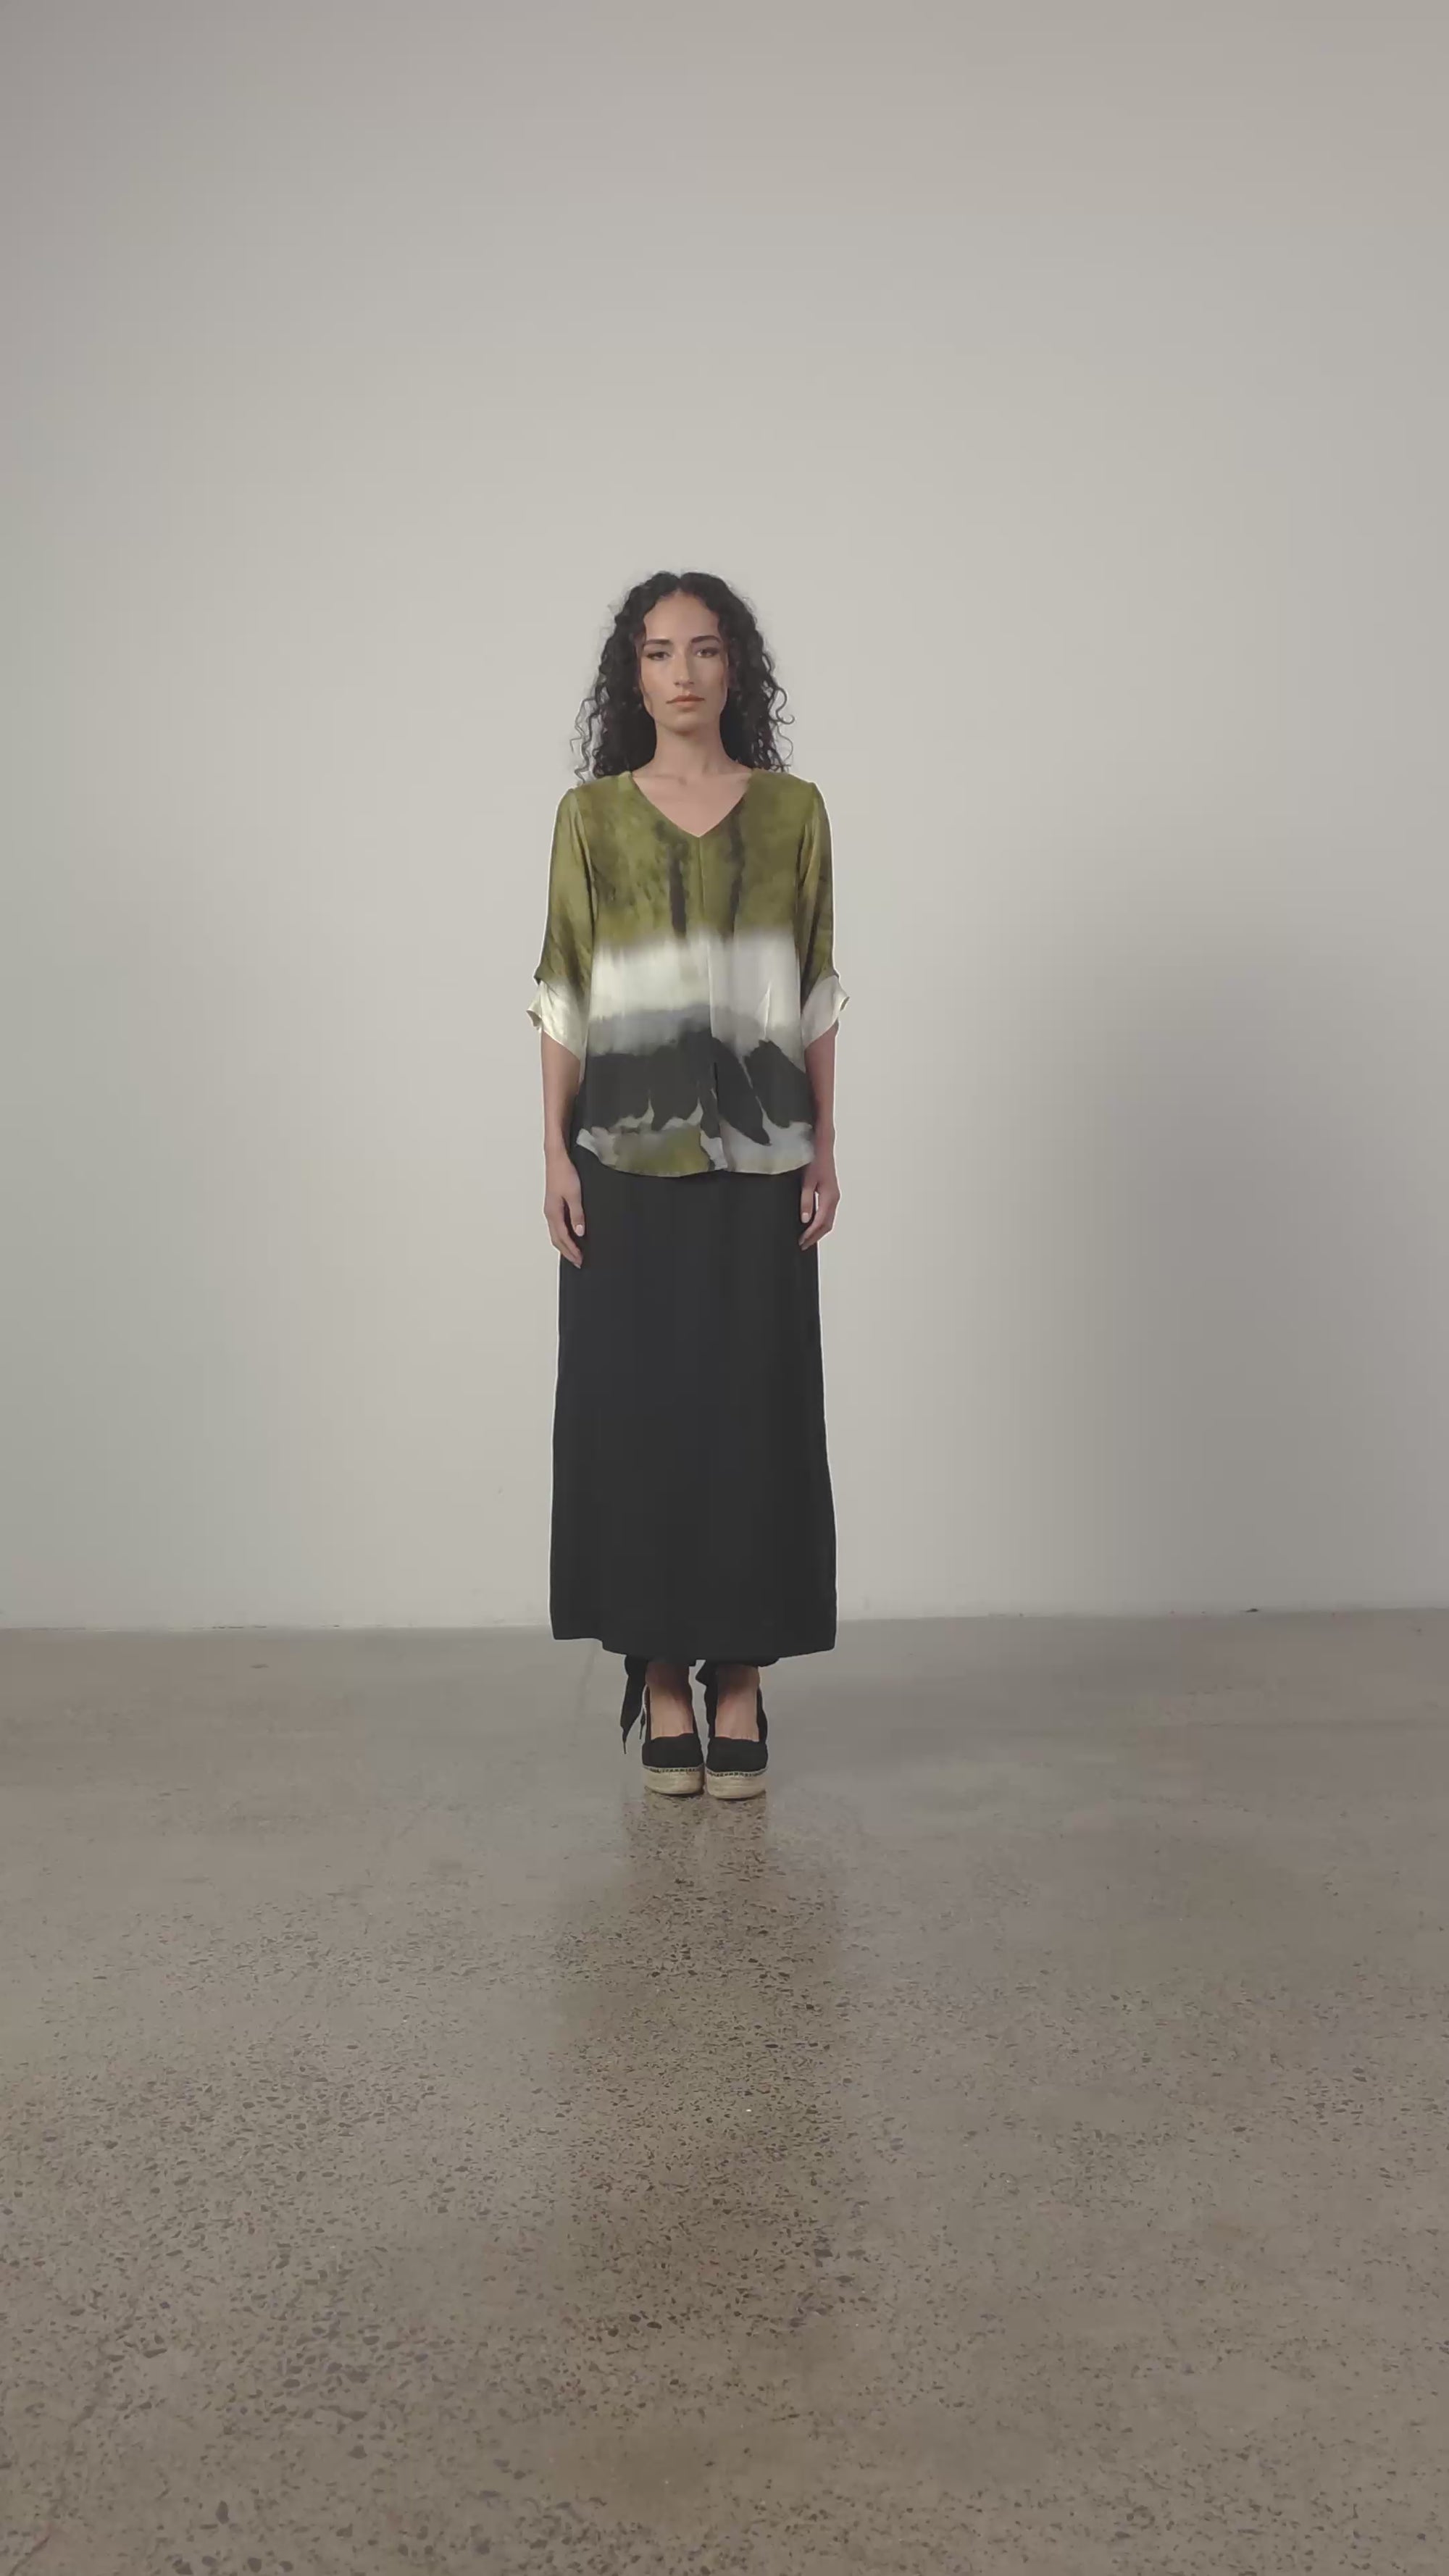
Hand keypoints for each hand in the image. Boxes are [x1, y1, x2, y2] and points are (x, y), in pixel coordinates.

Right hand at [545, 1149, 585, 1266]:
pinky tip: (570, 1235)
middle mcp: (549, 1213)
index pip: (563, 1238)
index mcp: (554, 1213)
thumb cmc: (565, 1174)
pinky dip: (562, 1235)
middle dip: (567, 1252)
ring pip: (555, 1233)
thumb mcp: (574, 1195)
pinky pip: (556, 1226)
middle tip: (578, 1262)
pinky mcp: (553, 1205)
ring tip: (574, 1253)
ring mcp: (550, 1209)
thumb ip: (577, 1214)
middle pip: (556, 1239)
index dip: (572, 1250)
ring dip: (564, 1245)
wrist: (556, 1159)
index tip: (580, 1260)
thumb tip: (579, 1232)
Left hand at [798, 1147, 839, 1248]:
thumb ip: (806, 1201)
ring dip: (818, 1231)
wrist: (823, 1147)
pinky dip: (820, 1222)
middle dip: (815, 1236)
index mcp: (829, 1198)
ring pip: (828, 1220)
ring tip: (806, 1238)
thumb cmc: (815, 1161)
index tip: (801, 1242)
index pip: (820, 1222)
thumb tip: (805, 1219)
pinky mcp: (831, 1194)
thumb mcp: (807, 1181)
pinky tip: (811, 1224)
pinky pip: (828, 1213)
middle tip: (803, 1245)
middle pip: (827, 1225)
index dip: (811, 1234)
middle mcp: (834, 1199)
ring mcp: (834, 1197)